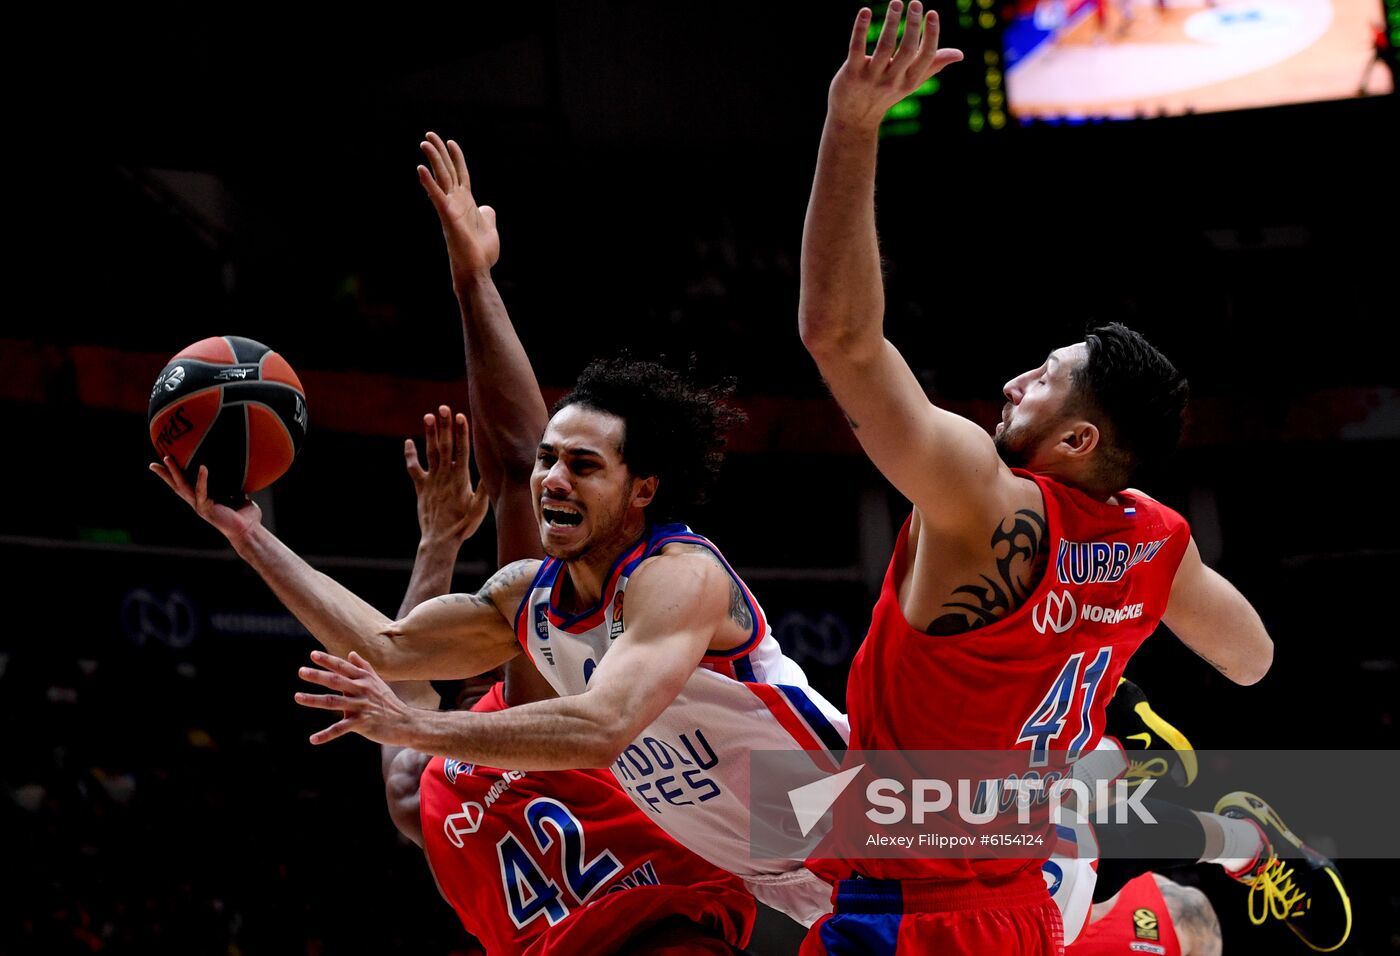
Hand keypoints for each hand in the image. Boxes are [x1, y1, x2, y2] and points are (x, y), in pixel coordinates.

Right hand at [148, 457, 262, 542]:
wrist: (249, 530)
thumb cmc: (245, 515)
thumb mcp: (238, 496)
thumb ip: (235, 487)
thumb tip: (241, 474)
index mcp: (204, 499)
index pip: (185, 486)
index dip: (173, 477)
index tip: (162, 466)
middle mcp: (198, 503)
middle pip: (177, 487)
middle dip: (164, 475)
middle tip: (152, 464)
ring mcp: (200, 506)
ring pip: (183, 487)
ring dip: (175, 473)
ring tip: (168, 459)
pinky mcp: (207, 509)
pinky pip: (202, 491)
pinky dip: (202, 479)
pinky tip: (202, 467)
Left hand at [295, 650, 427, 746]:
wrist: (405, 722)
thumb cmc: (389, 702)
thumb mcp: (377, 681)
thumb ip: (363, 667)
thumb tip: (351, 653)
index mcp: (364, 679)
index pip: (343, 667)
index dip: (328, 660)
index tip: (312, 655)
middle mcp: (362, 690)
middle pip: (336, 681)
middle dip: (318, 675)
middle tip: (301, 671)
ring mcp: (361, 706)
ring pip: (333, 702)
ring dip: (314, 700)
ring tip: (297, 697)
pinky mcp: (361, 723)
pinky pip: (340, 729)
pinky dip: (326, 735)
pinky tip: (313, 739)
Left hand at [404, 405, 490, 545]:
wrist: (440, 540)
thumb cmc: (462, 526)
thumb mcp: (479, 509)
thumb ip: (483, 489)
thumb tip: (488, 472)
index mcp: (461, 479)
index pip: (462, 450)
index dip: (461, 433)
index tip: (460, 417)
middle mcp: (445, 476)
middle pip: (445, 446)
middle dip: (445, 426)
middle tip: (444, 407)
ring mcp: (432, 480)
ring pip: (431, 452)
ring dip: (430, 433)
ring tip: (429, 416)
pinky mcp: (421, 487)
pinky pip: (414, 468)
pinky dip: (410, 455)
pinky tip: (408, 442)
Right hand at [417, 131, 499, 278]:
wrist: (477, 270)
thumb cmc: (480, 253)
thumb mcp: (489, 228)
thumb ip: (488, 215)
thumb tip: (488, 209)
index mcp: (467, 203)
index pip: (460, 174)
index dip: (456, 158)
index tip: (451, 142)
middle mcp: (456, 202)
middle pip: (447, 171)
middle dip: (439, 153)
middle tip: (429, 135)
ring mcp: (451, 208)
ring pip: (441, 179)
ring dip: (433, 160)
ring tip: (424, 143)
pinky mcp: (448, 217)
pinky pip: (437, 196)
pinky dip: (429, 182)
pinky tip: (420, 168)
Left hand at [829, 2, 963, 130]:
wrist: (853, 118)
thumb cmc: (885, 95)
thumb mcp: (910, 83)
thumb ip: (932, 66)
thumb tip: (959, 54)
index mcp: (910, 81)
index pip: (926, 57)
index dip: (931, 34)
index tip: (932, 13)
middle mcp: (893, 80)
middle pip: (907, 50)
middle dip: (913, 25)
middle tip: (916, 3)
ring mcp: (872, 78)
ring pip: (885, 47)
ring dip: (891, 22)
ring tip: (897, 2)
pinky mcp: (852, 73)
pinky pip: (857, 48)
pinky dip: (861, 29)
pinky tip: (866, 11)